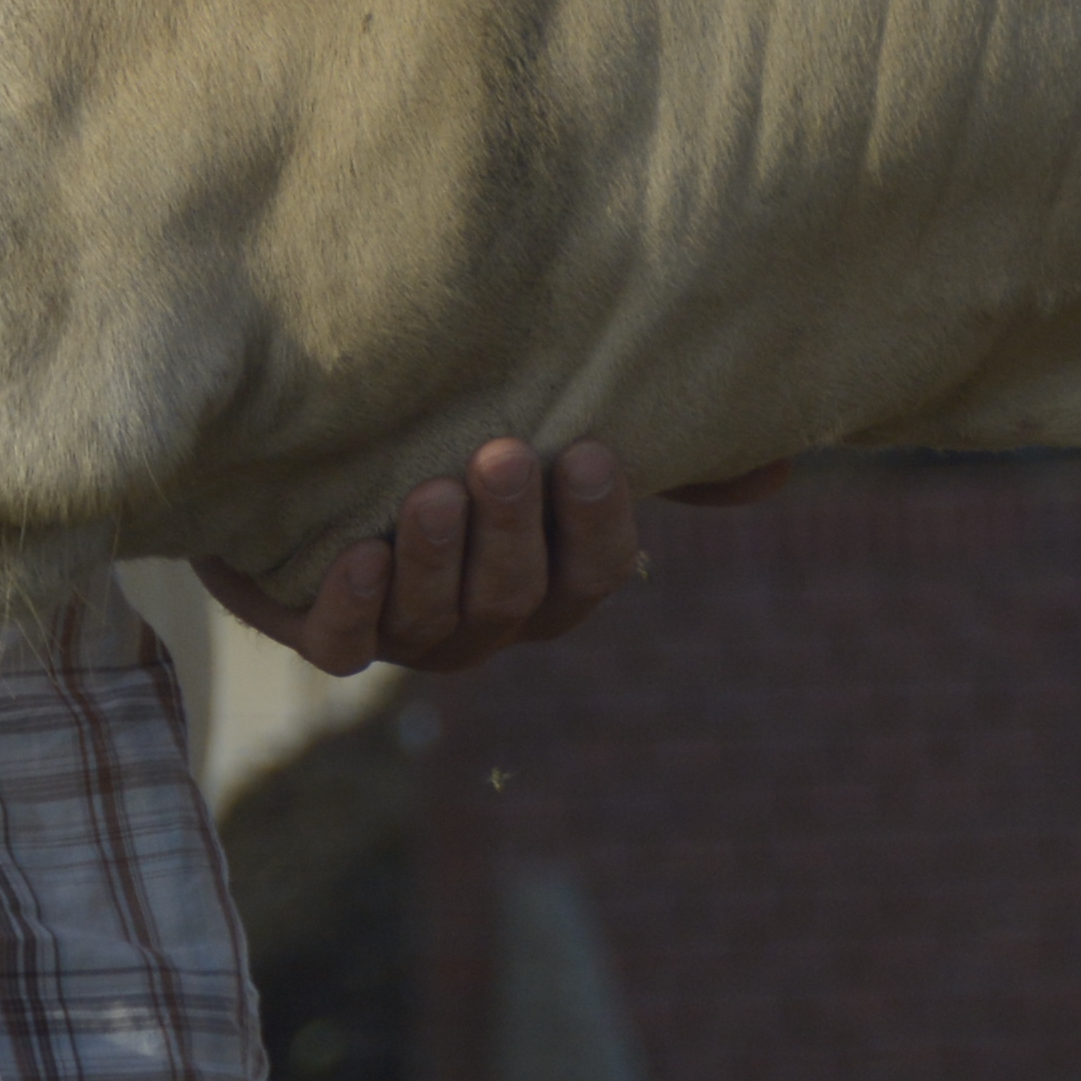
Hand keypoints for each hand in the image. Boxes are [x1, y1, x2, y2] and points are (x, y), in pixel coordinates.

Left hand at [195, 440, 793, 678]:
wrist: (300, 456)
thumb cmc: (454, 438)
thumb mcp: (551, 433)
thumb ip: (655, 457)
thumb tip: (780, 467)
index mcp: (549, 576)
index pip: (593, 574)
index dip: (596, 525)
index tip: (593, 452)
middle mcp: (485, 616)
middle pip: (517, 599)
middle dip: (514, 530)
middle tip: (505, 455)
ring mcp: (405, 631)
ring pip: (436, 622)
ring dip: (439, 557)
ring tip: (432, 490)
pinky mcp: (321, 627)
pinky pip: (342, 647)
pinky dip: (353, 608)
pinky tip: (358, 559)